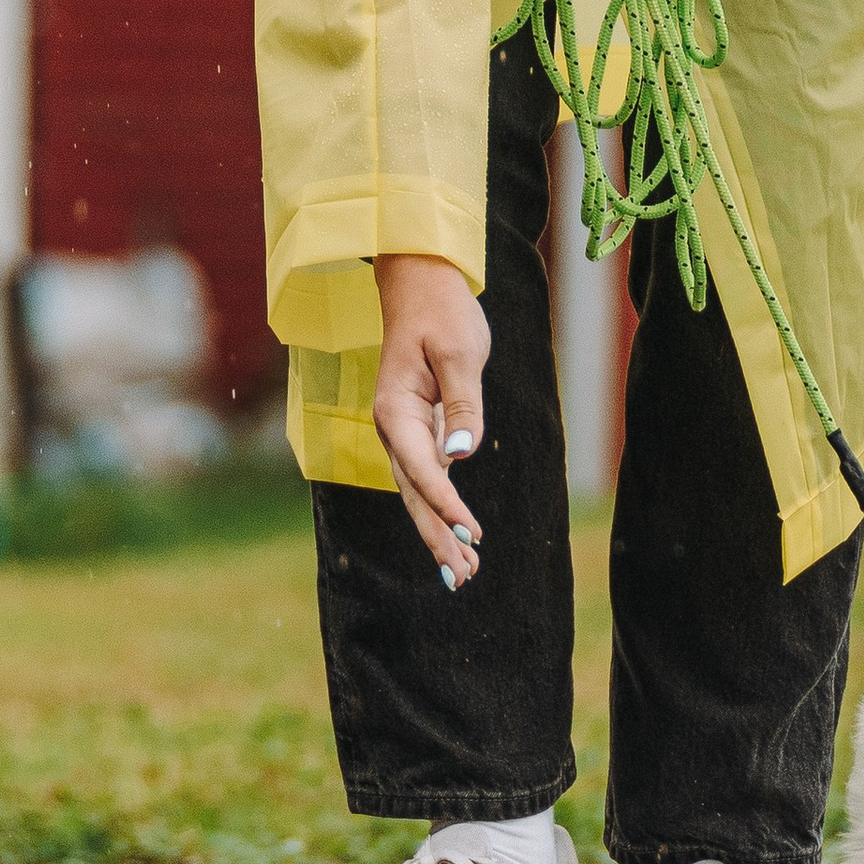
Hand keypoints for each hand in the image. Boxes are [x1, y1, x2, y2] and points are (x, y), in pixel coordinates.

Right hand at [371, 254, 489, 586]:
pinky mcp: (420, 430)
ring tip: (464, 573)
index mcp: (394, 409)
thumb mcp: (458, 353)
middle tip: (461, 577)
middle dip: (437, 536)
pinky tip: (461, 535)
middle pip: (414, 492)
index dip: (446, 503)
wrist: (422, 286)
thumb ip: (462, 405)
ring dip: (439, 531)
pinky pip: (429, 478)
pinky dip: (443, 507)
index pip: (422, 467)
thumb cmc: (442, 313)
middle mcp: (393, 427)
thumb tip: (461, 456)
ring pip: (420, 492)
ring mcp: (404, 432)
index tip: (471, 532)